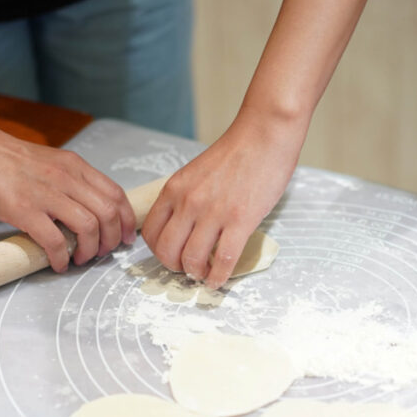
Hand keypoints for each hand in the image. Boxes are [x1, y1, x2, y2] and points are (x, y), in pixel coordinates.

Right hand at [0, 119, 135, 271]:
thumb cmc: (5, 158)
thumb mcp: (49, 162)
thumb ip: (71, 182)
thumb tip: (88, 210)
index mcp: (75, 166)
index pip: (116, 194)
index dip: (127, 221)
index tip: (126, 238)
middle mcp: (66, 177)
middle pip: (109, 213)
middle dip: (112, 240)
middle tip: (103, 253)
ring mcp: (45, 193)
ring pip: (89, 227)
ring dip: (90, 250)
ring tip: (80, 258)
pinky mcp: (23, 209)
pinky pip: (55, 240)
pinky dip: (61, 257)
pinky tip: (57, 263)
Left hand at [141, 107, 304, 289]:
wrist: (264, 136)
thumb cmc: (236, 153)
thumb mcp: (196, 172)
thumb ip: (186, 197)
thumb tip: (184, 226)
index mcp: (175, 189)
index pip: (152, 232)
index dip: (159, 252)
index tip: (172, 256)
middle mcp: (189, 203)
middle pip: (167, 251)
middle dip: (175, 268)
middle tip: (187, 270)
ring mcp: (214, 213)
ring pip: (193, 260)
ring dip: (197, 275)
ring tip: (205, 275)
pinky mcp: (240, 221)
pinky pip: (224, 260)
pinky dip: (219, 277)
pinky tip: (220, 280)